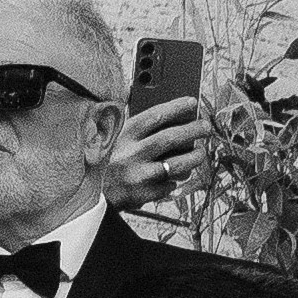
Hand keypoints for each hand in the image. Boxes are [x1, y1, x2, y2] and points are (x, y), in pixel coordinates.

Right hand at [104, 94, 207, 210]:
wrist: (91, 194)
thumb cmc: (105, 161)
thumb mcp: (111, 138)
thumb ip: (133, 125)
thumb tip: (161, 109)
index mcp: (123, 135)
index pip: (154, 116)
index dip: (176, 107)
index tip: (192, 103)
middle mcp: (131, 154)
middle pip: (170, 138)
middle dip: (193, 130)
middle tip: (206, 127)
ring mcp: (139, 175)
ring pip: (177, 164)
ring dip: (194, 157)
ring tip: (201, 152)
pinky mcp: (144, 194)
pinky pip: (169, 184)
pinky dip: (175, 178)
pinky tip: (177, 174)